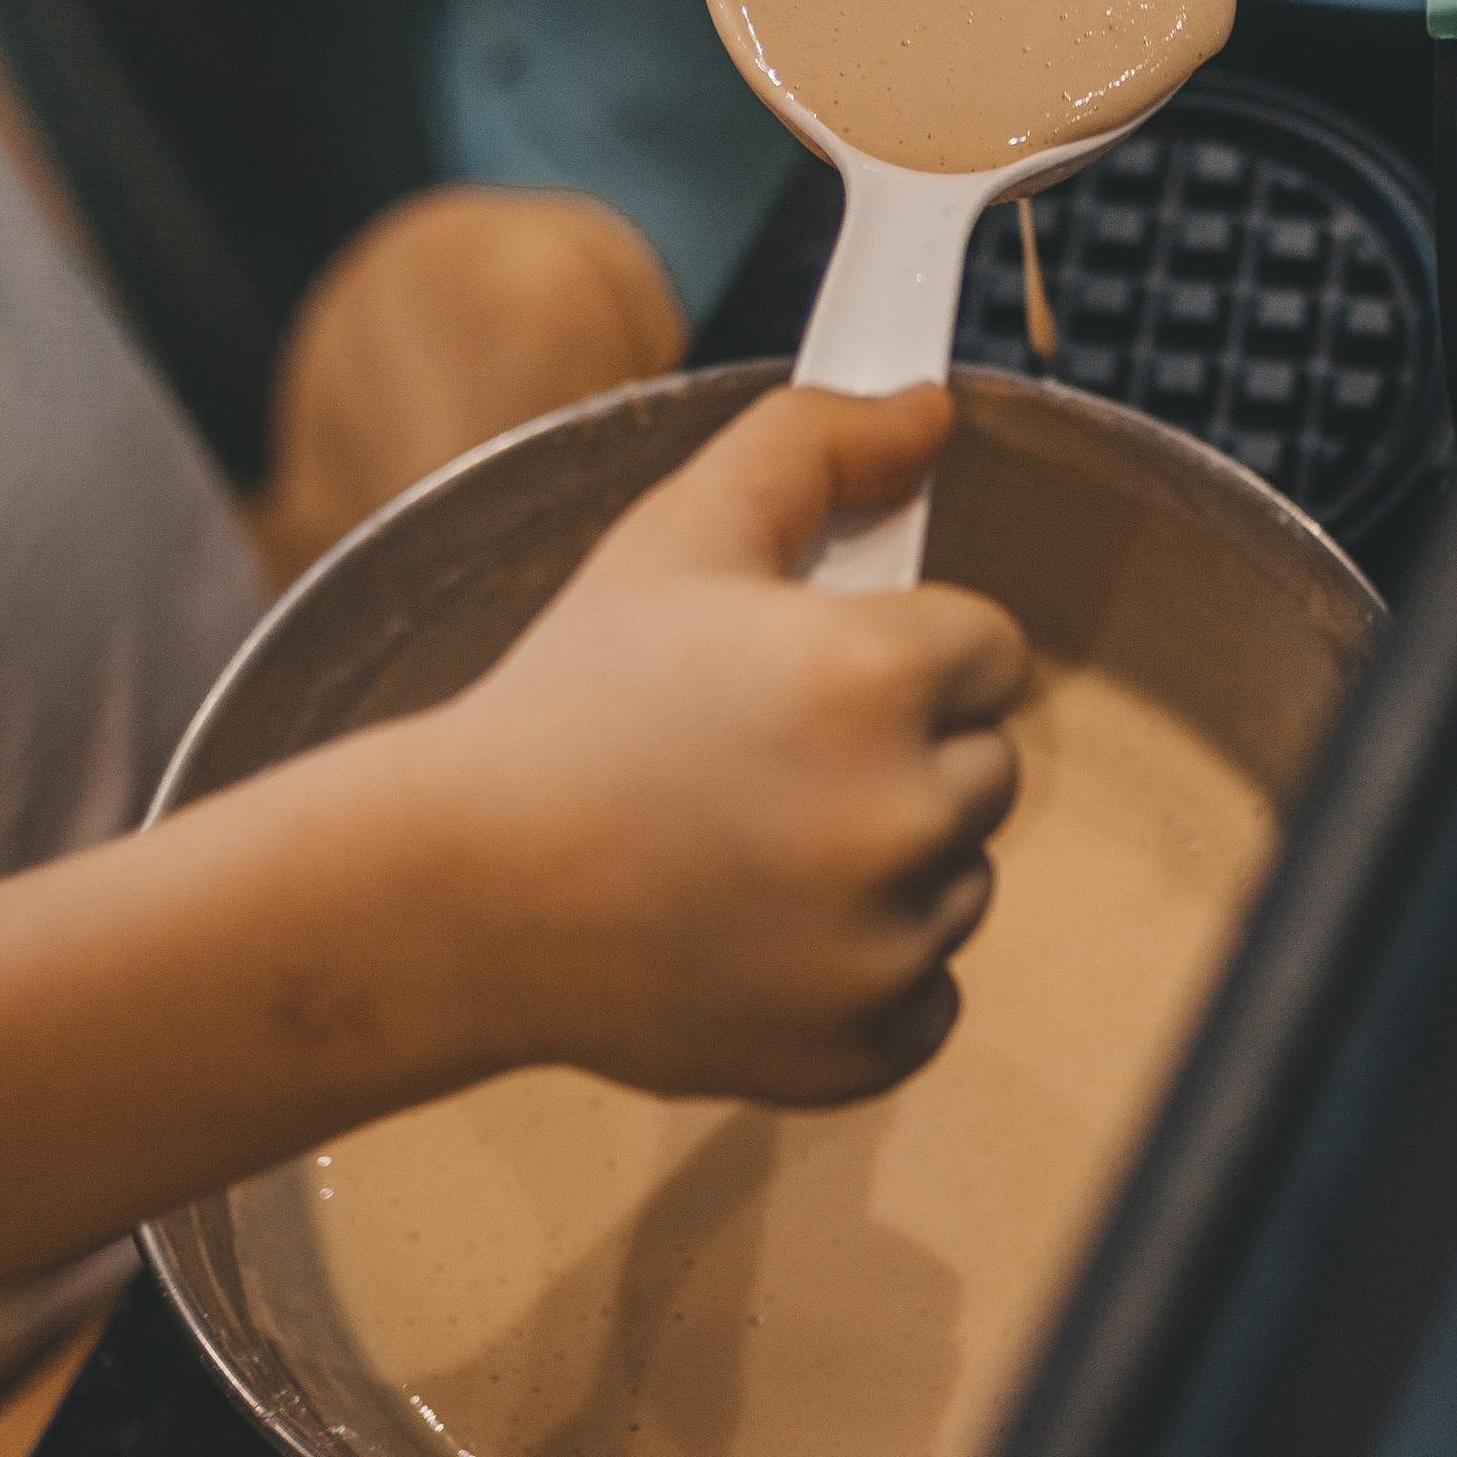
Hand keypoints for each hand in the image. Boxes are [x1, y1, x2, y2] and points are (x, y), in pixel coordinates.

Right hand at [411, 385, 1030, 1103]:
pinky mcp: (865, 1046)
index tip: (820, 675)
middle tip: (768, 762)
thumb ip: (813, 446)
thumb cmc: (565, 710)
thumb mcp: (676, 538)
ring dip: (886, 863)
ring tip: (746, 847)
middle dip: (904, 754)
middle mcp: (902, 817)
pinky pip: (926, 993)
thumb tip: (926, 409)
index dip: (907, 650)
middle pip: (990, 765)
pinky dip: (859, 973)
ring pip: (961, 880)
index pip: (994, 647)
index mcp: (875, 677)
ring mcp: (887, 946)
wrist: (462, 897)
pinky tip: (754, 932)